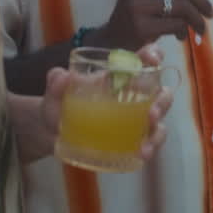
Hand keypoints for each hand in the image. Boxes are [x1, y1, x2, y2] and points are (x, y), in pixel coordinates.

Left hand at [39, 44, 173, 161]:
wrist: (50, 135)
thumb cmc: (58, 107)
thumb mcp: (54, 94)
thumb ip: (55, 84)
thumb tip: (61, 76)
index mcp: (117, 78)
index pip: (143, 61)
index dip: (153, 55)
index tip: (153, 59)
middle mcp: (131, 98)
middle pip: (160, 93)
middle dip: (162, 102)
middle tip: (151, 114)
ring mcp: (134, 122)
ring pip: (159, 122)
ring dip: (157, 131)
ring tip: (145, 146)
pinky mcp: (130, 143)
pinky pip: (148, 145)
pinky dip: (149, 149)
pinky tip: (141, 156)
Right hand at [92, 0, 212, 49]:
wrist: (112, 42)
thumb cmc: (138, 16)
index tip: (203, 0)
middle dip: (202, 2)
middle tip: (211, 14)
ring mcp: (136, 7)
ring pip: (182, 6)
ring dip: (197, 19)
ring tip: (200, 29)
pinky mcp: (140, 27)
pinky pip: (176, 24)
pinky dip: (184, 31)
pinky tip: (181, 37)